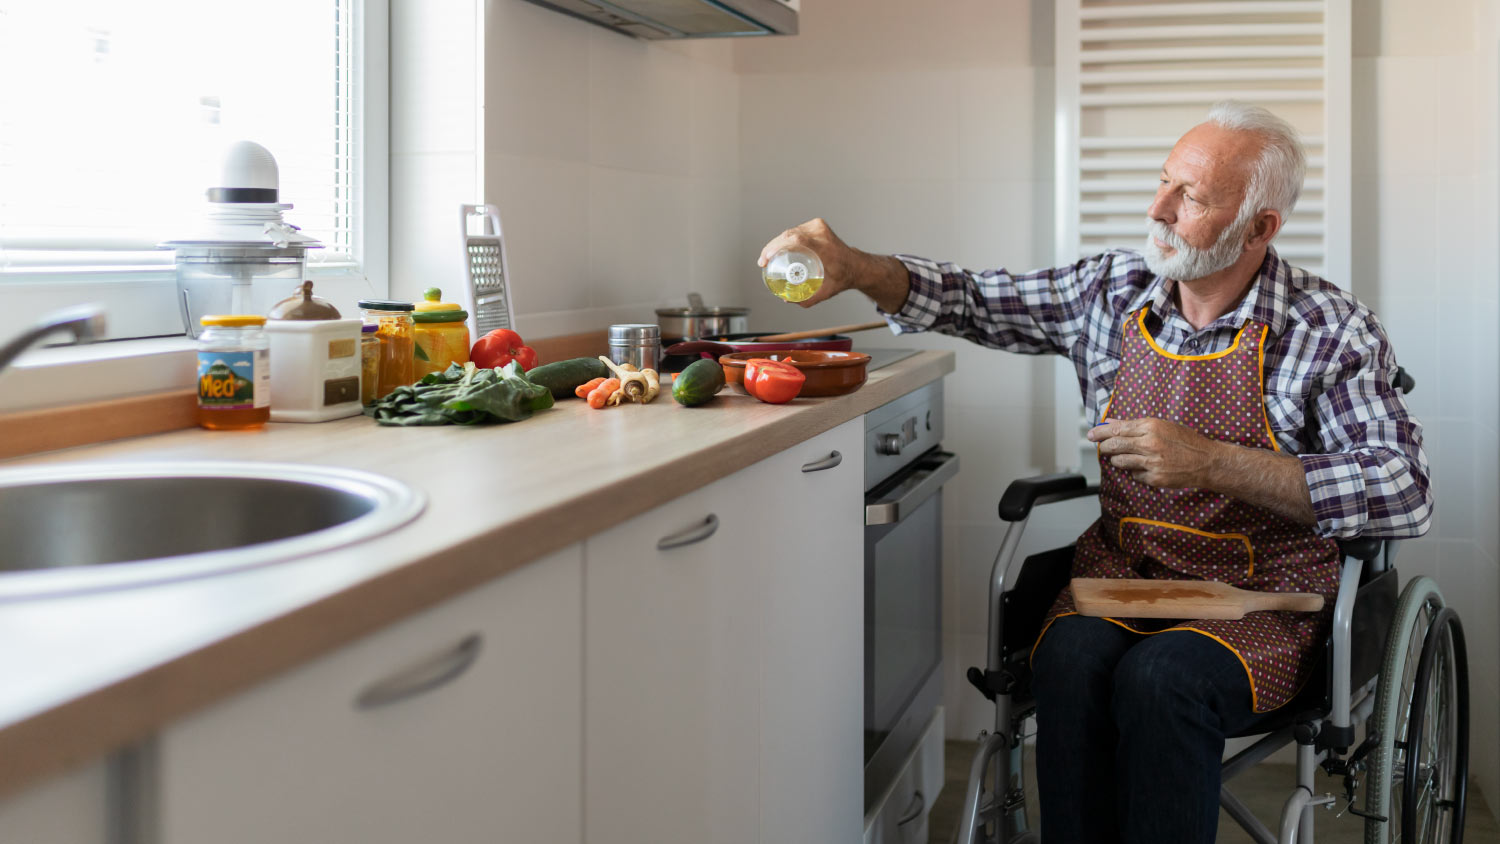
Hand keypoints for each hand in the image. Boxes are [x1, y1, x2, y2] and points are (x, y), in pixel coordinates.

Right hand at [756, 218, 908, 310]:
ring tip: (767, 257)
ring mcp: (819, 227)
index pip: (797, 241)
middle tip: (763, 262)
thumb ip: (807, 299)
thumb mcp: (826, 292)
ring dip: (776, 243)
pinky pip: (795, 230)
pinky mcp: (817, 224)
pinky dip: (785, 239)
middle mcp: (822, 233)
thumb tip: (787, 299)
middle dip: (772, 248)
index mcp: (826, 248)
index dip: (778, 247)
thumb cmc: (842, 277)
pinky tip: (777, 249)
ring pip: (790, 232)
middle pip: (789, 235)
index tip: (767, 258)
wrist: (855, 265)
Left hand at [1087, 416, 1225, 488]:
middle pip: (1114, 445)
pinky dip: (1135, 471)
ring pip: (1120, 462)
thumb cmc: (1186, 441)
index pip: (1117, 428)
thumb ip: (1135, 425)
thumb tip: (1110, 422)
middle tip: (1103, 448)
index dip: (1100, 432)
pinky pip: (1134, 475)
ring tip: (1127, 457)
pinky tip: (1145, 467)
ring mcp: (1151, 462)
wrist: (1207, 461)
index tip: (1091, 435)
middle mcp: (1149, 443)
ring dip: (1118, 460)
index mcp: (1151, 427)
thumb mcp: (1163, 426)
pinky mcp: (1154, 478)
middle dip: (1105, 447)